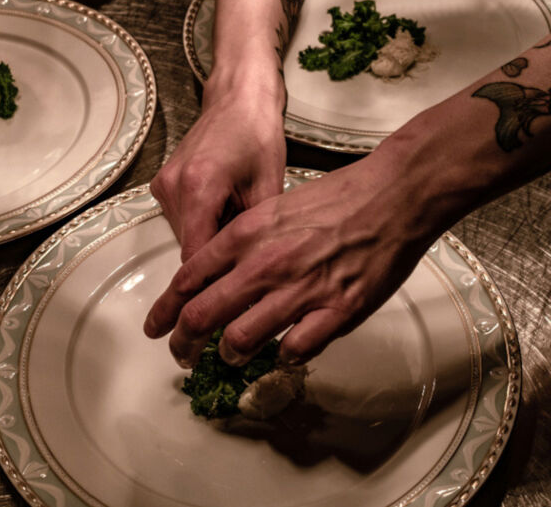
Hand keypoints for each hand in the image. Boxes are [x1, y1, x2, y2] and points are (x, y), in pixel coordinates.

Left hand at [144, 152, 444, 368]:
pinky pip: (295, 349)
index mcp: (246, 233)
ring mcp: (300, 289)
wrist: (394, 194)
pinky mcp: (337, 311)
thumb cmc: (338, 198)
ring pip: (241, 340)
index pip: (188, 279)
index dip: (165, 311)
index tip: (156, 328)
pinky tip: (286, 349)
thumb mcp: (275, 208)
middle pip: (203, 315)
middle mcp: (265, 263)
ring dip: (231, 354)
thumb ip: (244, 242)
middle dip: (184, 343)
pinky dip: (283, 355)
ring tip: (233, 356)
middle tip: (182, 357)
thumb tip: (219, 275)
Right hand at [148, 70, 287, 263]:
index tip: (231, 292)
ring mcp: (163, 185)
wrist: (238, 98)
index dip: (213, 278)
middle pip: (189, 248)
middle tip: (248, 243)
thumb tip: (255, 270)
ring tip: (237, 213)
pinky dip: (202, 220)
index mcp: (199, 188)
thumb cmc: (257, 134)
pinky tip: (225, 203)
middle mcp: (172, 187)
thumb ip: (254, 235)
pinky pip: (181, 219)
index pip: (196, 257)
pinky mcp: (161, 183)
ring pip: (184, 235)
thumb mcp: (268, 187)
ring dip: (210, 236)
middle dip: (217, 253)